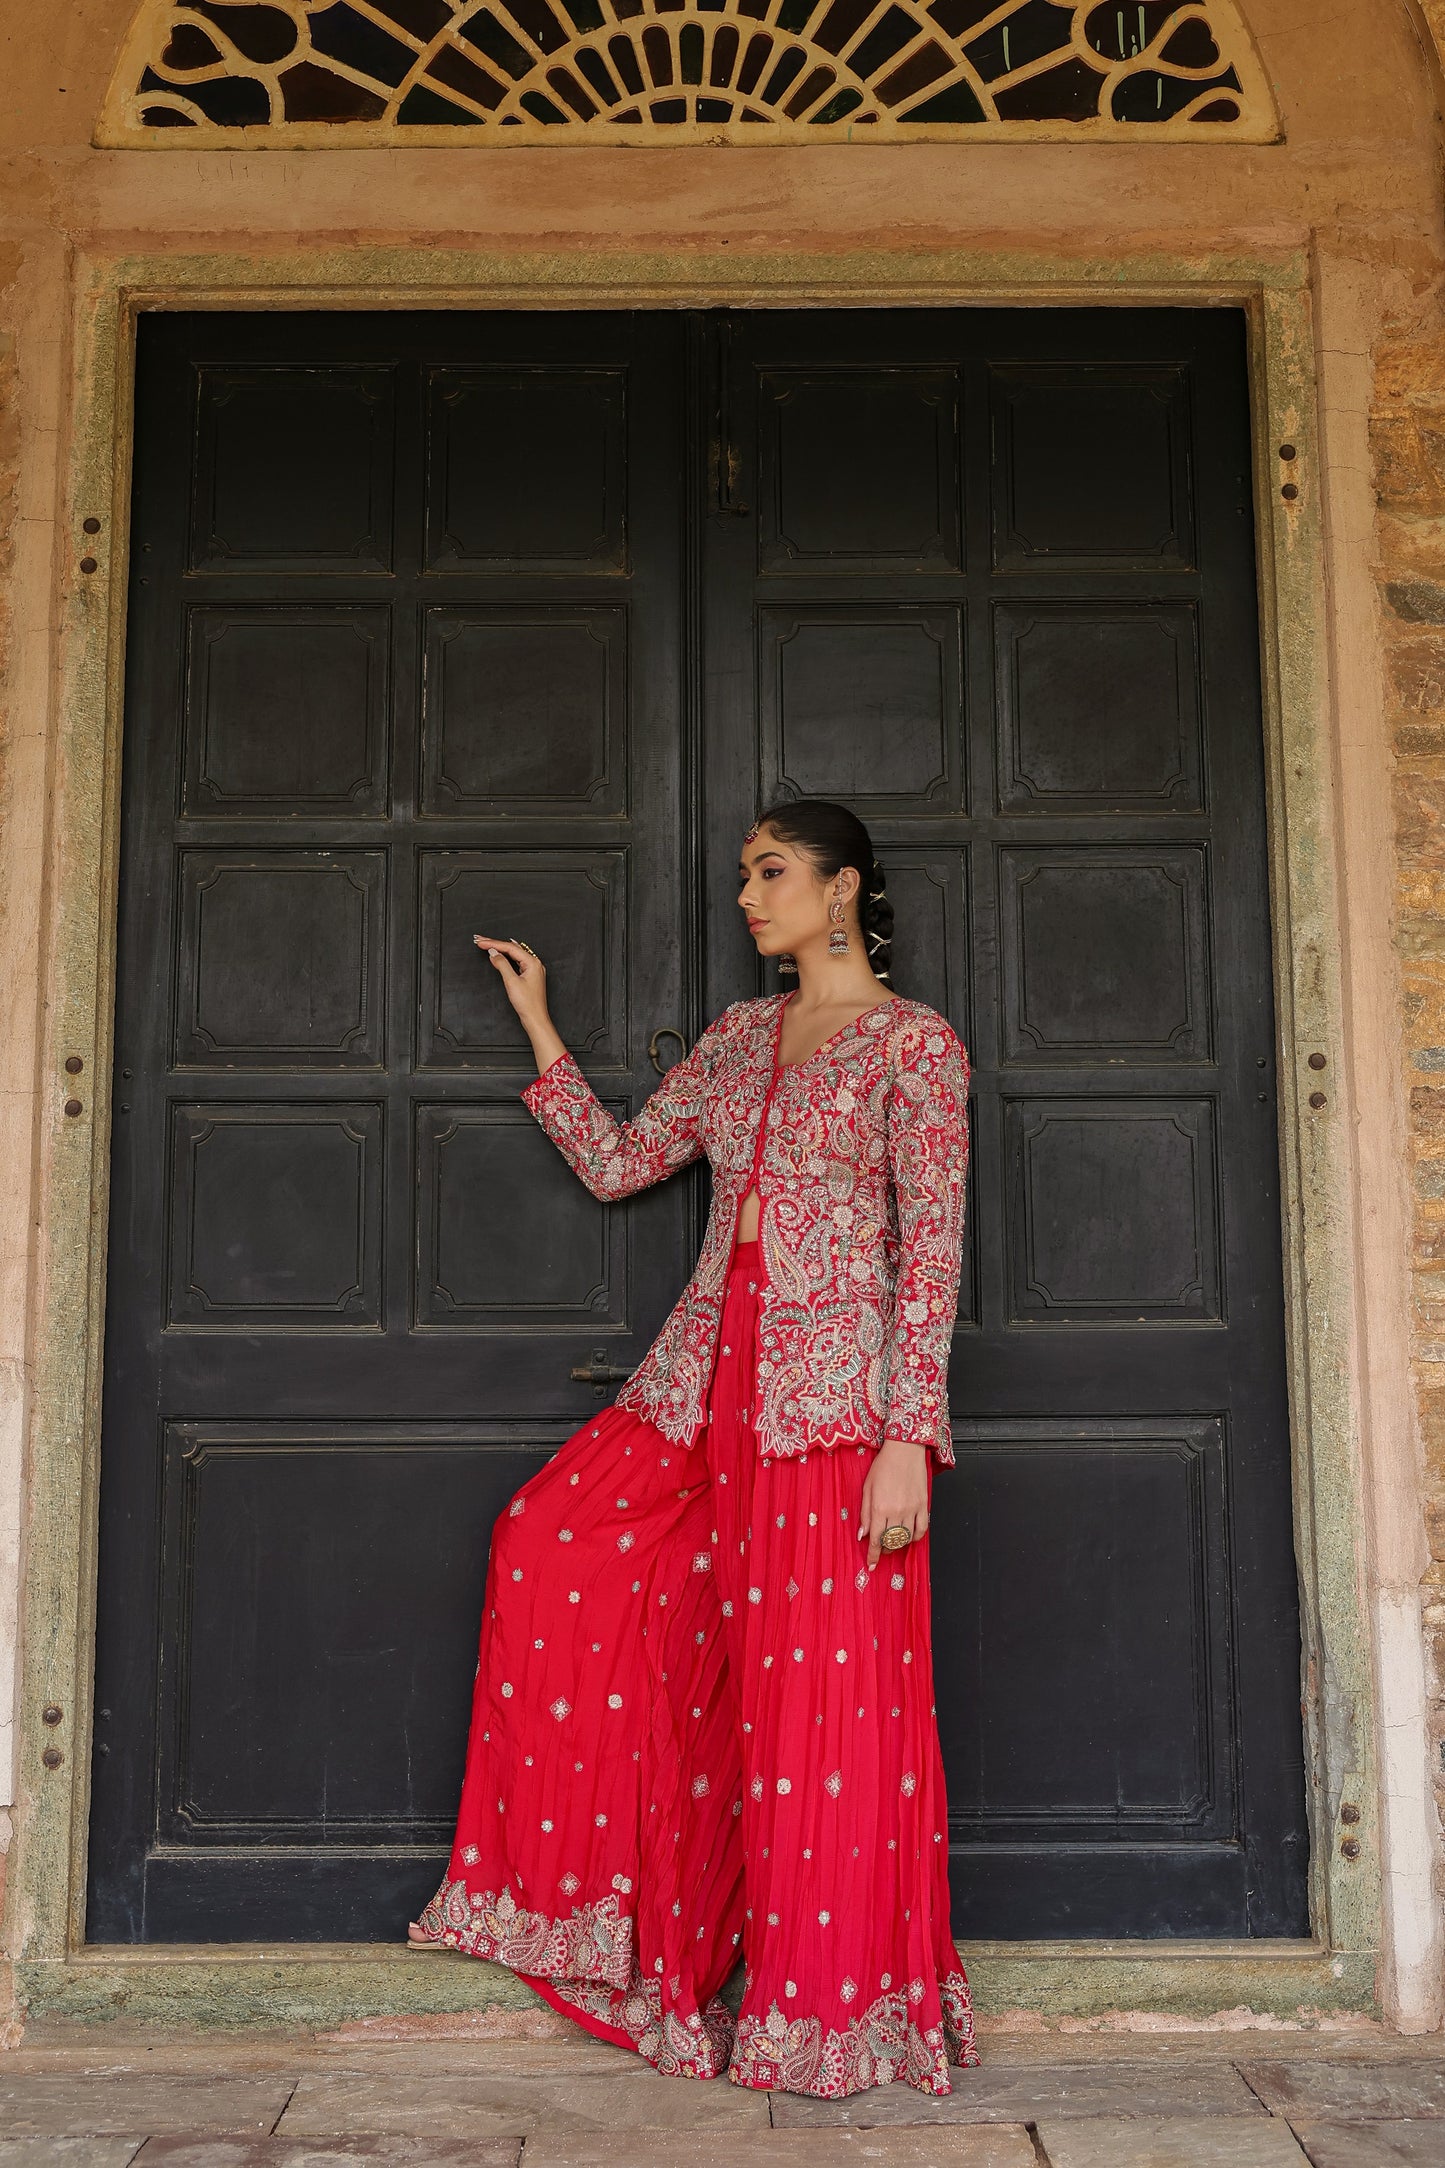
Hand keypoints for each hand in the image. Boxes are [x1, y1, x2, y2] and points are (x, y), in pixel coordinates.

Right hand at [474, 937, 550, 1031]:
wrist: (535, 1018)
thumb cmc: (527, 1003)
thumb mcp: (511, 982)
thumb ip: (502, 965)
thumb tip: (494, 953)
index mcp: (533, 962)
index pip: (510, 948)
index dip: (493, 944)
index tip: (481, 942)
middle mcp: (535, 963)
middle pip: (512, 948)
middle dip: (495, 944)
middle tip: (480, 940)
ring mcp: (533, 969)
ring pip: (514, 953)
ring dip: (500, 948)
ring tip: (487, 943)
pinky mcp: (530, 976)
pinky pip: (517, 960)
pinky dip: (507, 956)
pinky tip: (503, 952)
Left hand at [859, 1437, 929, 1571]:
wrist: (904, 1450)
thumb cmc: (883, 1466)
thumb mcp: (867, 1488)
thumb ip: (864, 1513)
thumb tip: (862, 1534)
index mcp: (879, 1508)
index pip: (875, 1539)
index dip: (872, 1555)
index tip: (871, 1564)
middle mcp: (896, 1512)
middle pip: (890, 1542)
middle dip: (884, 1549)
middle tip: (880, 1549)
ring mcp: (911, 1510)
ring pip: (906, 1538)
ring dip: (898, 1544)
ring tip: (893, 1541)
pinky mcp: (923, 1506)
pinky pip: (921, 1529)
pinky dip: (915, 1537)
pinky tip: (909, 1536)